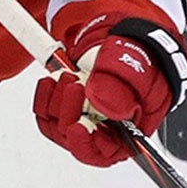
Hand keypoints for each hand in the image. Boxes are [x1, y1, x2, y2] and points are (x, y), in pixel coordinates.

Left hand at [33, 21, 176, 166]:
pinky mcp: (66, 104)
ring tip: (68, 74)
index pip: (104, 152)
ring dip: (55, 99)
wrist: (127, 35)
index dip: (87, 144)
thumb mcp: (137, 70)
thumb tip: (102, 104)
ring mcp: (83, 116)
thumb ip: (120, 90)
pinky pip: (44, 111)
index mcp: (128, 130)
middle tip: (74, 82)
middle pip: (74, 137)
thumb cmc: (142, 56)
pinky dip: (44, 94)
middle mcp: (103, 129)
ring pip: (55, 124)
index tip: (78, 126)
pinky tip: (52, 78)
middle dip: (69, 109)